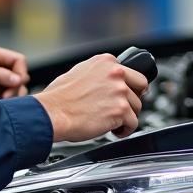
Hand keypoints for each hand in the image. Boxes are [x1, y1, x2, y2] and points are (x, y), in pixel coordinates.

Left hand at [0, 46, 29, 102]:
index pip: (19, 60)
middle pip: (21, 74)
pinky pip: (13, 96)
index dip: (20, 72)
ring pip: (19, 87)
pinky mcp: (0, 93)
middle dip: (16, 86)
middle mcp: (1, 66)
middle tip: (6, 96)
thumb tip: (19, 79)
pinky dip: (11, 101)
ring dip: (14, 95)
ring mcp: (1, 81)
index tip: (15, 83)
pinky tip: (1, 104)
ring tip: (2, 101)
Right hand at [34, 53, 148, 141]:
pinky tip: (113, 130)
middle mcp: (115, 73)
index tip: (125, 94)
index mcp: (106, 61)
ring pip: (137, 107)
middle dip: (133, 99)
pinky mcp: (121, 110)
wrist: (52, 113)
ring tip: (111, 121)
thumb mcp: (79, 72)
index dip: (128, 86)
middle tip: (124, 108)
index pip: (130, 72)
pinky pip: (133, 123)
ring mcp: (120, 91)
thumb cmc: (59, 97)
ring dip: (126, 116)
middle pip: (140, 87)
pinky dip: (125, 130)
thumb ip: (99, 74)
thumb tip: (106, 81)